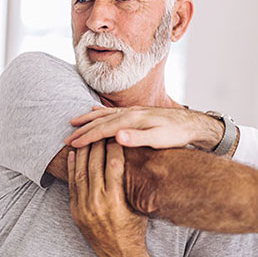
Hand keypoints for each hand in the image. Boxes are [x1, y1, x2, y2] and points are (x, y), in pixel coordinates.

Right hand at [65, 106, 223, 150]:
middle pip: (101, 120)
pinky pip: (113, 112)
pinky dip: (101, 112)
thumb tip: (117, 136)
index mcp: (133, 120)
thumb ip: (138, 138)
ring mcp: (134, 111)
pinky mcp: (138, 113)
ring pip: (105, 114)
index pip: (104, 129)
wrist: (192, 124)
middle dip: (83, 129)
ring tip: (74, 123)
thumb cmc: (176, 135)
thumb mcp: (159, 139)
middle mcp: (131, 113)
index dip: (86, 137)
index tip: (72, 145)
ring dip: (88, 119)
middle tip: (66, 138)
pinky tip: (95, 112)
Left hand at [67, 139, 148, 256]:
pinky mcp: (75, 212)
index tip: (116, 134)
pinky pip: (72, 185)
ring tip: (86, 138)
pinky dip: (72, 168)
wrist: (121, 255)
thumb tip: (140, 159)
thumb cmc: (135, 229)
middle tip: (100, 131)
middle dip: (98, 145)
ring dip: (82, 153)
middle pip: (95, 165)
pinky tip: (73, 155)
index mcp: (116, 200)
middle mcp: (97, 203)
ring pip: (80, 173)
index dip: (114, 147)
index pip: (114, 164)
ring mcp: (83, 208)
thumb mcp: (139, 206)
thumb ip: (134, 184)